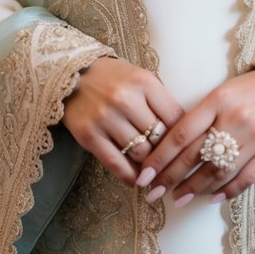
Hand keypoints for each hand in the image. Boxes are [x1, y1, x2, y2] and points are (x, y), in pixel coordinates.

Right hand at [62, 56, 184, 185]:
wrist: (72, 73)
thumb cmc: (113, 77)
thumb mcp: (140, 78)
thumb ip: (158, 101)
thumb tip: (177, 135)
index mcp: (143, 82)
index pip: (174, 117)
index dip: (181, 133)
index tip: (181, 144)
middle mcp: (125, 99)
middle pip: (158, 138)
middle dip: (164, 151)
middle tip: (168, 161)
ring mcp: (106, 118)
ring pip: (139, 153)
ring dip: (148, 165)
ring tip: (152, 170)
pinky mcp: (89, 135)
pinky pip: (115, 163)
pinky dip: (128, 176)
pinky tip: (136, 180)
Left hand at [136, 69, 254, 204]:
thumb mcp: (226, 90)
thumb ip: (205, 113)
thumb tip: (178, 144)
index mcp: (218, 98)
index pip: (181, 133)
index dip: (160, 157)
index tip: (144, 174)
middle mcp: (233, 119)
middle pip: (194, 155)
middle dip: (170, 177)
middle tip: (152, 193)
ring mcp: (254, 137)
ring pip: (216, 171)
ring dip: (193, 188)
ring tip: (177, 199)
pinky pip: (244, 179)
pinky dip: (225, 191)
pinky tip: (211, 199)